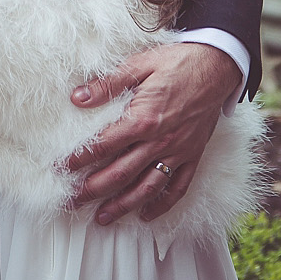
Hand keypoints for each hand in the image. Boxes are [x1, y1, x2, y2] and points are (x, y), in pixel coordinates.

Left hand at [67, 43, 242, 223]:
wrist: (216, 65)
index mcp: (143, 118)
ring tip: (102, 218)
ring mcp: (178, 151)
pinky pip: (177, 188)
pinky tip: (146, 214)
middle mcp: (160, 141)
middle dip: (93, 190)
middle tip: (72, 201)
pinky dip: (162, 205)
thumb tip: (78, 97)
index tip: (63, 168)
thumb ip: (108, 84)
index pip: (104, 144)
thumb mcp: (139, 64)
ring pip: (146, 187)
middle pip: (120, 173)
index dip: (81, 158)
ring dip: (123, 205)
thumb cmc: (176, 61)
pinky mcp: (193, 156)